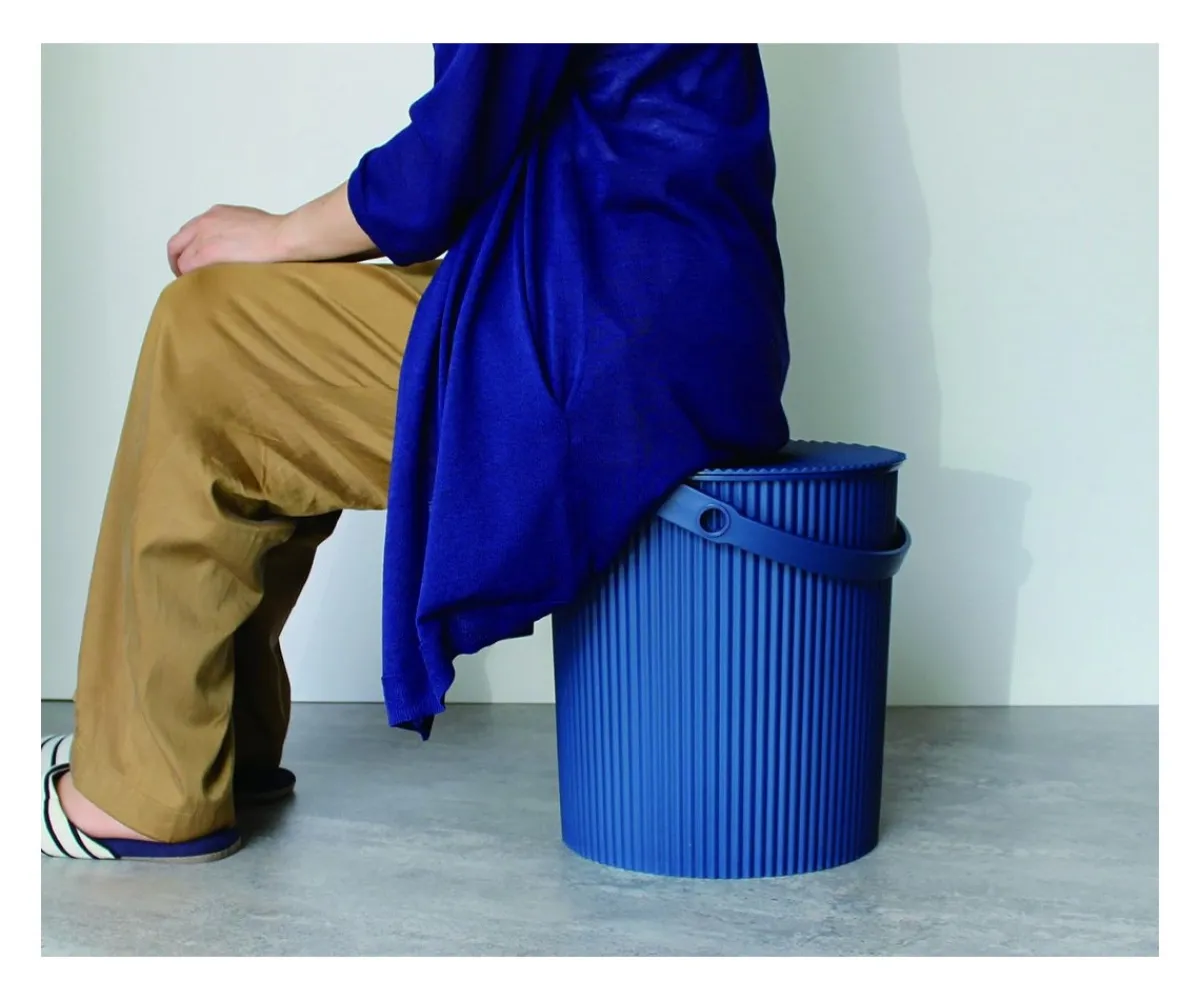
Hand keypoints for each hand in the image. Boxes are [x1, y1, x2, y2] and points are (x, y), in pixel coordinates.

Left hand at [167, 205, 287, 276]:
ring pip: (181, 259)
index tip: (197, 263)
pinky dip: (190, 279)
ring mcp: (202, 238)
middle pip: (176, 244)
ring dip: (186, 273)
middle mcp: (203, 223)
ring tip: (197, 287)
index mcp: (215, 214)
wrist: (283, 236)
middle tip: (189, 278)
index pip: (191, 232)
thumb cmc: (278, 232)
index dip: (190, 249)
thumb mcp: (251, 221)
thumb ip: (236, 229)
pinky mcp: (206, 254)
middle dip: (179, 262)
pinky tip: (199, 289)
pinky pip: (188, 269)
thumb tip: (237, 246)